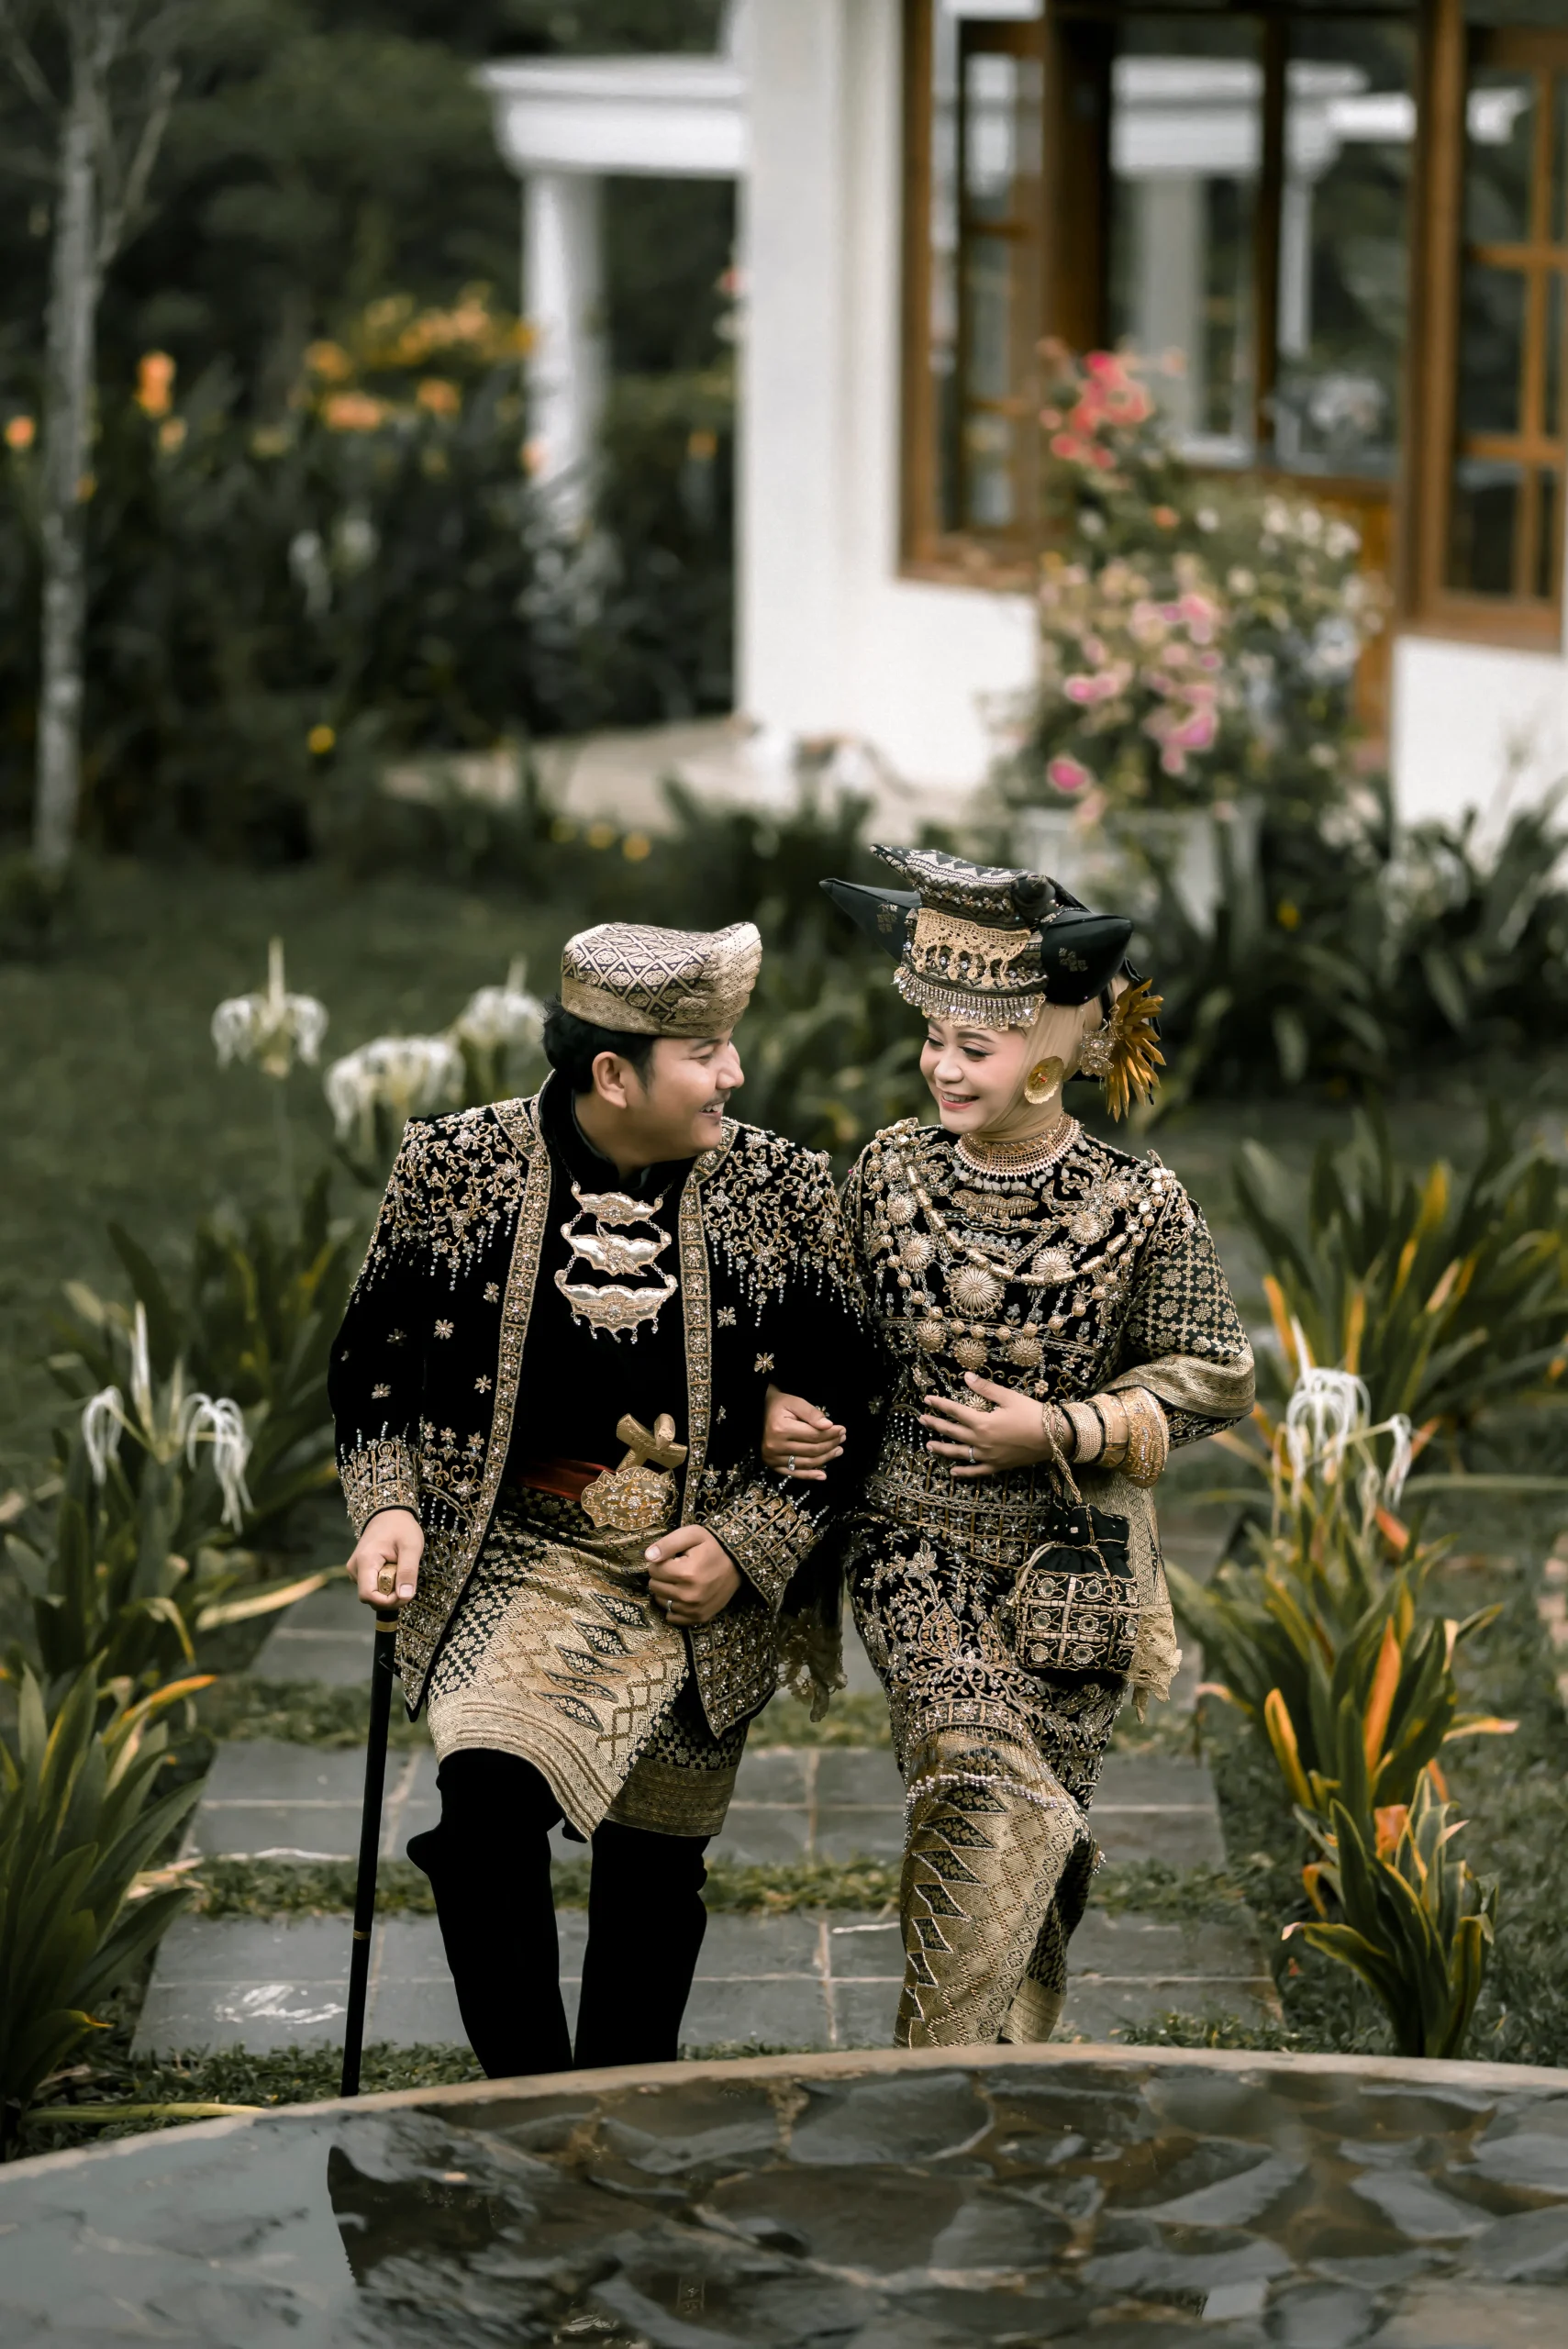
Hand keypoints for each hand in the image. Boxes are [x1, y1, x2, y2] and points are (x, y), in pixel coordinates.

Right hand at [347, 1507, 423, 1606]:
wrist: (388, 1513)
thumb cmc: (401, 1527)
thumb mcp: (411, 1546)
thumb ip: (408, 1571)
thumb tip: (405, 1596)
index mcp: (365, 1561)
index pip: (368, 1596)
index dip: (387, 1602)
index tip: (405, 1594)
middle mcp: (354, 1568)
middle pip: (370, 1597)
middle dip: (391, 1597)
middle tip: (408, 1583)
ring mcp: (355, 1570)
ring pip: (372, 1593)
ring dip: (389, 1592)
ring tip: (401, 1573)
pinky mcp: (360, 1570)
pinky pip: (372, 1586)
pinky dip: (385, 1585)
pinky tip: (394, 1572)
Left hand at [645, 1523, 741, 1624]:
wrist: (739, 1563)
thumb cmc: (713, 1546)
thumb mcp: (692, 1534)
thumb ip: (668, 1543)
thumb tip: (648, 1557)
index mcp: (686, 1573)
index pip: (653, 1569)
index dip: (661, 1561)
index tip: (675, 1558)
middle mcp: (690, 1595)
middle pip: (655, 1586)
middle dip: (662, 1576)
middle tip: (678, 1569)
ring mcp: (695, 1609)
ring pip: (661, 1601)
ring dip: (667, 1591)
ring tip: (682, 1581)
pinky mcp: (700, 1617)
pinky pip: (673, 1617)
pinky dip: (674, 1606)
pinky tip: (683, 1595)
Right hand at [761, 1383, 844, 1481]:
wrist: (761, 1412)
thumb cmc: (780, 1406)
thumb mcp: (795, 1403)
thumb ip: (812, 1413)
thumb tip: (829, 1426)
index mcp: (781, 1429)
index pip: (813, 1435)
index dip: (831, 1434)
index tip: (842, 1429)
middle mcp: (775, 1446)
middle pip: (812, 1450)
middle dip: (830, 1445)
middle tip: (842, 1439)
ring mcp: (773, 1458)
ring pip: (807, 1463)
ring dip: (825, 1459)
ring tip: (838, 1451)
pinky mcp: (773, 1465)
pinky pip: (794, 1473)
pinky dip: (810, 1476)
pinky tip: (823, 1475)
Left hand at [920, 1374, 1053, 1479]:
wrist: (1054, 1438)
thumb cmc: (1033, 1414)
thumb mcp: (1009, 1397)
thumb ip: (985, 1388)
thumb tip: (966, 1376)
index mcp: (982, 1423)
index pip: (954, 1411)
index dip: (939, 1404)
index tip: (926, 1399)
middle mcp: (981, 1441)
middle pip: (952, 1432)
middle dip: (935, 1425)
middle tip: (922, 1419)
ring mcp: (988, 1456)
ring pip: (959, 1453)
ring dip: (942, 1449)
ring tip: (928, 1445)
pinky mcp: (997, 1466)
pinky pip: (976, 1471)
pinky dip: (964, 1472)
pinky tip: (953, 1472)